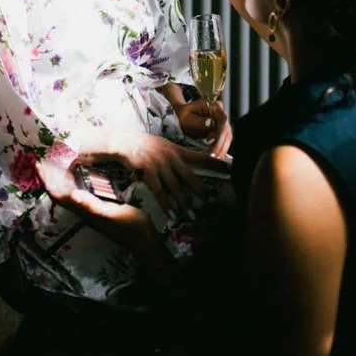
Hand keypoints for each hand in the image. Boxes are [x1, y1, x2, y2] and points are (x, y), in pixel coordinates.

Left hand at [35, 158, 152, 253]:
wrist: (142, 240)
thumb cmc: (130, 225)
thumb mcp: (112, 214)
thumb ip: (93, 206)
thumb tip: (73, 196)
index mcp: (83, 210)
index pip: (58, 195)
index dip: (46, 181)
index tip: (37, 165)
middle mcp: (83, 210)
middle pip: (59, 193)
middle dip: (49, 178)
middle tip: (41, 161)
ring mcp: (90, 210)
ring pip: (67, 194)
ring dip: (58, 180)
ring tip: (54, 165)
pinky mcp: (98, 209)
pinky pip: (78, 193)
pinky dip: (72, 183)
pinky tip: (77, 177)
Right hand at [81, 129, 214, 215]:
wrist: (126, 141)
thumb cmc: (146, 145)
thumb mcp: (165, 146)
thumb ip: (177, 156)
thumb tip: (189, 168)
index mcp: (178, 150)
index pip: (200, 157)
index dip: (215, 163)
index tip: (229, 169)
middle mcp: (171, 156)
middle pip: (190, 176)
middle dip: (201, 190)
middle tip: (210, 203)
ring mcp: (160, 164)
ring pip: (175, 187)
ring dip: (184, 203)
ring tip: (192, 215)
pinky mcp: (148, 171)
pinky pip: (159, 191)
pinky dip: (166, 204)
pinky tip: (171, 213)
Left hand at [176, 99, 232, 158]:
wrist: (184, 117)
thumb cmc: (184, 116)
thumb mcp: (187, 118)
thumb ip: (198, 121)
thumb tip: (211, 123)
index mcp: (214, 106)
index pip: (222, 118)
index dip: (218, 130)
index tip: (210, 139)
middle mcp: (221, 113)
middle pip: (226, 129)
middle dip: (219, 144)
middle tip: (211, 155)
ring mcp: (223, 123)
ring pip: (227, 137)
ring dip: (221, 149)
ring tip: (212, 157)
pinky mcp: (222, 132)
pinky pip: (224, 141)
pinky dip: (220, 149)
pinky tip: (215, 156)